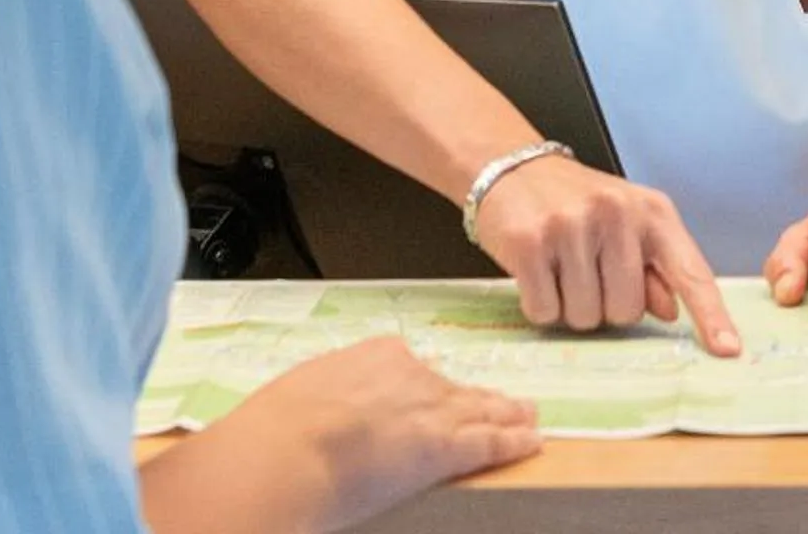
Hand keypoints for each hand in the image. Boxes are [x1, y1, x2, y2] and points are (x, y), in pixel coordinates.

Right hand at [230, 336, 539, 533]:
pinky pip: (490, 441)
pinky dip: (513, 441)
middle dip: (476, 396)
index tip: (430, 392)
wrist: (287, 451)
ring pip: (478, 409)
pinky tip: (531, 441)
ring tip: (528, 415)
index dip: (422, 385)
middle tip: (503, 399)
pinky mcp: (445, 446)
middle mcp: (408, 374)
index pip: (408, 367)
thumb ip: (320, 402)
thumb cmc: (276, 429)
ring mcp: (431, 407)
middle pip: (450, 386)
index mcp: (370, 356)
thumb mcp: (296, 398)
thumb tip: (311, 420)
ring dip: (505, 413)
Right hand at [469, 155, 741, 355]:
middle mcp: (617, 214)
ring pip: (585, 317)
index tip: (729, 350)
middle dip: (605, 307)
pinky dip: (539, 305)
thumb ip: (653, 268)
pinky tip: (535, 271)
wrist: (511, 166)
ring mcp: (572, 226)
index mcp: (652, 212)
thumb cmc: (575, 202)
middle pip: (627, 312)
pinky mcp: (530, 242)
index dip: (710, 315)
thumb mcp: (626, 223)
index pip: (690, 271)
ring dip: (570, 307)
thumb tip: (672, 312)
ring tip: (559, 268)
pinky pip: (545, 311)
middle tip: (586, 273)